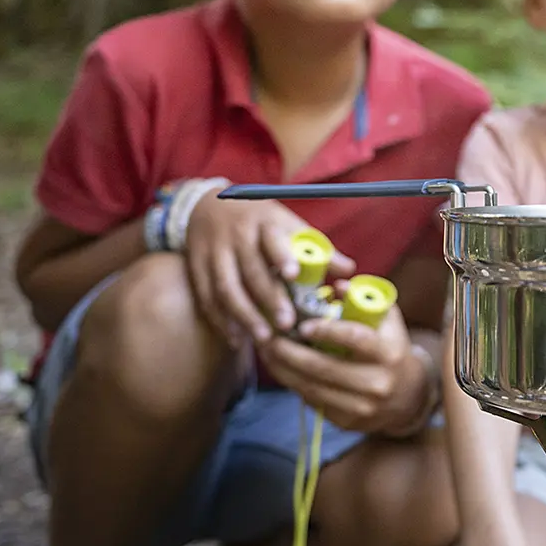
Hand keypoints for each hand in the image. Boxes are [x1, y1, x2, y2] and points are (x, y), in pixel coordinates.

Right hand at [182, 194, 354, 347]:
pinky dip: (221, 321)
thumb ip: (315, 246)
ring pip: (226, 288)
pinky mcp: (197, 268)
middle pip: (251, 270)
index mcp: (264, 223)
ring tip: (264, 338)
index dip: (282, 256)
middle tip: (287, 323)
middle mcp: (237, 237)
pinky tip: (237, 339)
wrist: (208, 205)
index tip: (294, 275)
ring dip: (244, 315)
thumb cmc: (260, 221)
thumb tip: (349, 269)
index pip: (273, 238)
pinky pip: (206, 297)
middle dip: (269, 299)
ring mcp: (214, 253)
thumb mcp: (287, 223)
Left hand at [258, 309, 428, 434]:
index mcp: (389, 353)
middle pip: (325, 368)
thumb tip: (336, 285)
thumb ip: (365, 298)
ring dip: (283, 369)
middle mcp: (377, 383)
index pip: (356, 340)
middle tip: (270, 336)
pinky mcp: (346, 421)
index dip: (328, 331)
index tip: (303, 324)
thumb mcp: (388, 320)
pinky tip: (280, 369)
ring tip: (266, 351)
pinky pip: (312, 402)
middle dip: (291, 352)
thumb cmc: (391, 349)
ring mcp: (362, 407)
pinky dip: (293, 384)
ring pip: (312, 388)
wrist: (408, 397)